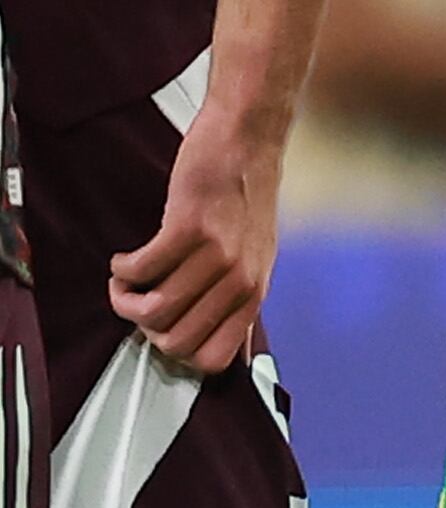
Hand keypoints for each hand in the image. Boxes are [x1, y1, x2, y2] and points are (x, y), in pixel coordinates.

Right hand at [109, 110, 285, 371]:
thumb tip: (230, 348)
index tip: (160, 331)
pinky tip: (124, 258)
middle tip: (133, 301)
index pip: (214, 361)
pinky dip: (123, 269)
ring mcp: (216, 258)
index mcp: (253, 298)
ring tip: (123, 279)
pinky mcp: (189, 228)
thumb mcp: (256, 262)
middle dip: (142, 329)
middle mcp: (239, 284)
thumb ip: (238, 303)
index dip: (176, 354)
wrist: (248, 143)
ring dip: (123, 298)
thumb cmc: (246, 200)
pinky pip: (142, 269)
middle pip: (175, 342)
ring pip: (154, 310)